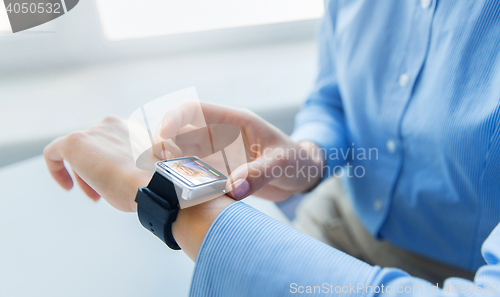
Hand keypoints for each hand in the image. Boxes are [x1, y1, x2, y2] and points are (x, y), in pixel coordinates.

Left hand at [43, 116, 152, 211]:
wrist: (151, 182)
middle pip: (93, 149)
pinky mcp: (74, 142)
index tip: (114, 182)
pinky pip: (54, 152)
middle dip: (96, 172)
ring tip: (95, 196)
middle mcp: (111, 125)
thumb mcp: (145, 168)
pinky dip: (56, 169)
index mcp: (130, 128)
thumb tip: (127, 174)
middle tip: (103, 194)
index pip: (111, 144)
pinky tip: (66, 186)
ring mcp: (92, 132)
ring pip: (78, 154)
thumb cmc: (151, 181)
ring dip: (84, 176)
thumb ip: (133, 164)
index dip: (109, 165)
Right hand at [154, 102, 324, 200]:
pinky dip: (185, 185)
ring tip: (167, 185)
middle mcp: (219, 136)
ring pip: (182, 157)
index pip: (192, 110)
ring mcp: (216, 156)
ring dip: (172, 169)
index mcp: (232, 121)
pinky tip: (182, 196)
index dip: (172, 119)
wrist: (304, 175)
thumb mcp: (282, 163)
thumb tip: (232, 190)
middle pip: (178, 135)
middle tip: (160, 170)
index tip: (161, 138)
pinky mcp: (218, 175)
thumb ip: (259, 174)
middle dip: (163, 148)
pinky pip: (195, 177)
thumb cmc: (297, 160)